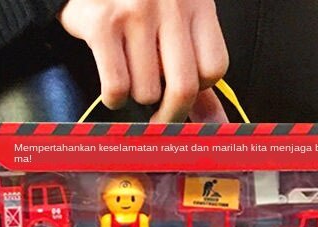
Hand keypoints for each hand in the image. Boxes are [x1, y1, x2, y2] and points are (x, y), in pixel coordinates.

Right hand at [59, 0, 229, 122]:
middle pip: (183, 88)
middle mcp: (171, 4)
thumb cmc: (141, 1)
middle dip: (169, 115)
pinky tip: (113, 85)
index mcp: (197, 3)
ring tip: (130, 76)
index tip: (181, 89)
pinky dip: (113, 98)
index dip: (198, 89)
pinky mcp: (102, 23)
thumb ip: (198, 71)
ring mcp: (135, 12)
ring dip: (136, 96)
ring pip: (146, 92)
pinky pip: (117, 87)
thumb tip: (215, 123)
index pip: (214, 69)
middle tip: (158, 119)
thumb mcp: (178, 22)